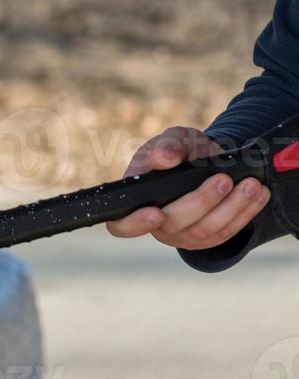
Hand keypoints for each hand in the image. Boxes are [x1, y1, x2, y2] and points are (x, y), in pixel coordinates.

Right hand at [105, 126, 269, 249]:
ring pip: (203, 231)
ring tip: (250, 184)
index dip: (135, 224)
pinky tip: (258, 195)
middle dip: (201, 203)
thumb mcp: (173, 140)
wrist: (205, 162)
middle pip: (172, 225)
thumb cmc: (179, 151)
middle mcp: (155, 225)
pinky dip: (245, 213)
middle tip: (223, 180)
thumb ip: (167, 145)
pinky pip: (225, 233)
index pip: (120, 225)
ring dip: (230, 208)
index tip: (155, 213)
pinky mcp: (205, 239)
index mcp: (135, 202)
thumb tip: (165, 158)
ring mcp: (180, 235)